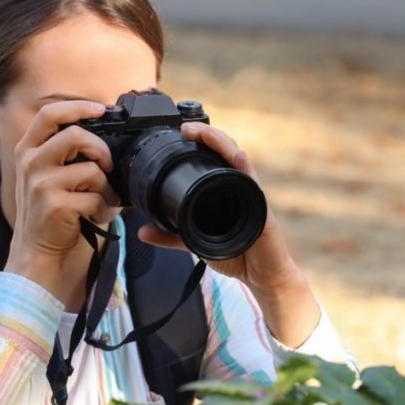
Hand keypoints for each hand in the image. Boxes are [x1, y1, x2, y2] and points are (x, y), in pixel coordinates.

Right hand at [4, 100, 121, 298]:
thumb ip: (67, 154)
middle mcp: (30, 162)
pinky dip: (105, 209)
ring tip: (104, 199)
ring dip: (107, 186)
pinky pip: (95, 198)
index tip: (100, 109)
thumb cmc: (50, 211)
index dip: (77, 107)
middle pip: (75, 135)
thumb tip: (106, 138)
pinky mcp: (54, 205)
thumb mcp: (49, 175)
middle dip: (101, 149)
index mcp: (28, 149)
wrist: (37, 251)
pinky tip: (99, 216)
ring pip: (91, 169)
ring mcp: (40, 183)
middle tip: (108, 166)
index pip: (49, 114)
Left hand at [138, 122, 320, 345]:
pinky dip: (244, 169)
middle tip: (185, 128)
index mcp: (224, 191)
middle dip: (208, 136)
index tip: (180, 131)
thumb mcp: (195, 244)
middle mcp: (239, 188)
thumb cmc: (237, 255)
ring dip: (222, 144)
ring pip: (238, 161)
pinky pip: (252, 185)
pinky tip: (237, 157)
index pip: (213, 158)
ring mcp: (251, 196)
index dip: (201, 142)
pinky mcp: (261, 210)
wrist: (263, 276)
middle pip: (225, 152)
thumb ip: (170, 237)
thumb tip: (141, 232)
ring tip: (204, 133)